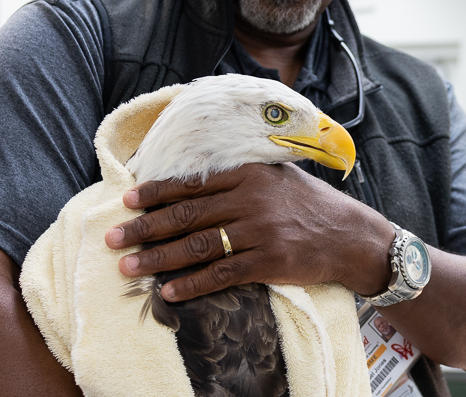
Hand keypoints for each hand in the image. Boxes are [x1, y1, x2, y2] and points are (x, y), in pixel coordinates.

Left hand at [105, 162, 395, 300]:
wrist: (352, 236)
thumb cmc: (310, 205)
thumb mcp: (278, 176)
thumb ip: (241, 175)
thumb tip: (195, 178)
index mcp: (249, 174)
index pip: (191, 184)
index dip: (155, 193)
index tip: (127, 200)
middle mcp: (251, 200)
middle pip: (186, 215)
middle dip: (144, 227)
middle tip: (113, 238)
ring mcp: (260, 232)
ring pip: (197, 246)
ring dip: (158, 259)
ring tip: (128, 267)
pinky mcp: (269, 262)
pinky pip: (222, 275)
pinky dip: (192, 284)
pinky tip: (168, 291)